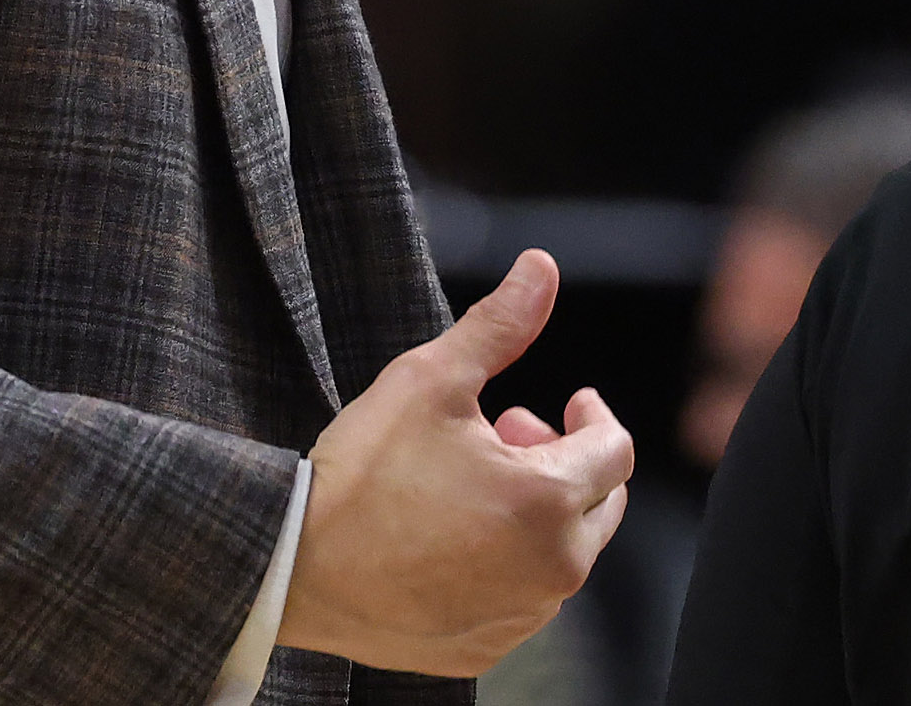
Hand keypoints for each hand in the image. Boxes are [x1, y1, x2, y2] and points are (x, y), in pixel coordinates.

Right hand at [275, 249, 633, 676]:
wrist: (294, 566)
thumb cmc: (361, 472)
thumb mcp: (430, 380)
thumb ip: (499, 325)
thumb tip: (543, 266)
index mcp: (549, 501)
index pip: (615, 450)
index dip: (593, 415)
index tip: (569, 401)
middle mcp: (552, 569)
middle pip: (602, 504)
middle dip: (566, 460)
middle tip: (509, 433)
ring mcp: (521, 615)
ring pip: (563, 552)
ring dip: (538, 511)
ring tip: (473, 481)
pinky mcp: (487, 645)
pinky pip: (524, 597)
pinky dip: (509, 562)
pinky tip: (455, 534)